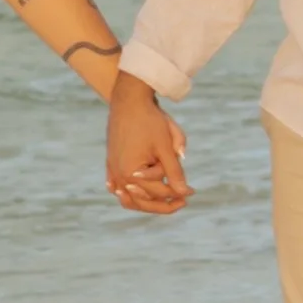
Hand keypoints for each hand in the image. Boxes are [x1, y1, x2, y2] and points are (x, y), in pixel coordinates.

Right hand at [107, 74, 190, 215]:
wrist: (129, 100)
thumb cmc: (149, 121)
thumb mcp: (166, 147)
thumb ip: (175, 172)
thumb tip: (184, 193)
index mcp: (131, 173)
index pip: (159, 192)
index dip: (178, 193)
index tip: (192, 192)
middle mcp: (119, 175)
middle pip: (143, 200)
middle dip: (164, 201)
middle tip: (183, 200)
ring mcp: (112, 170)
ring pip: (129, 198)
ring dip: (145, 202)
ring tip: (163, 201)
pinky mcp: (110, 162)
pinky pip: (116, 186)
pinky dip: (128, 193)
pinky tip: (133, 194)